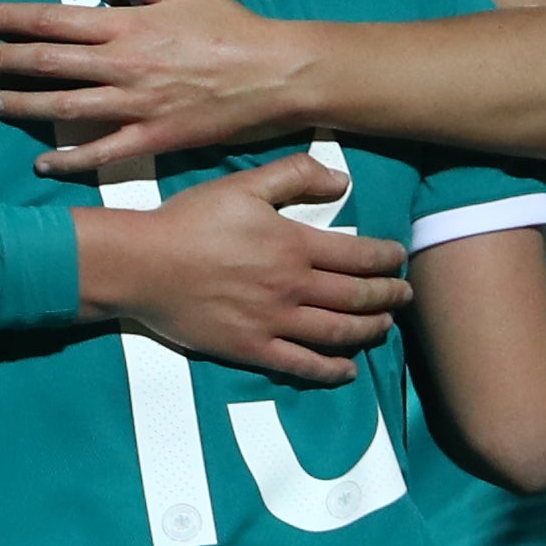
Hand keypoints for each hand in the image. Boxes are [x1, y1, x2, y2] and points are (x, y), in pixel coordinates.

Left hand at [0, 0, 328, 174]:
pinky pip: (102, 152)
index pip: (55, 19)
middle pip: (48, 63)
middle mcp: (123, 64)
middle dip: (4, 62)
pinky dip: (70, 158)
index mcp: (127, 24)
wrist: (276, 73)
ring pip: (64, 108)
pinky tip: (42, 161)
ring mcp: (135, 105)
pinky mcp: (152, 139)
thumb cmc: (230, 23)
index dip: (13, 19)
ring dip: (21, 107)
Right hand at [71, 153, 408, 385]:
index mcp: (295, 245)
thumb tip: (342, 181)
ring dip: (369, 331)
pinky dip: (330, 370)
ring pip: (338, 332)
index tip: (399, 258)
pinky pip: (301, 365)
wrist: (142, 264)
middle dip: (389, 296)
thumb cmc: (190, 220)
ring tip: (384, 327)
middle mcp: (292, 287)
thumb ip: (296, 175)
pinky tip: (347, 370)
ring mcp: (273, 322)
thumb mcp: (244, 184)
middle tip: (403, 295)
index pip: (360, 256)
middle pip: (357, 297)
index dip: (387, 258)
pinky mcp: (251, 348)